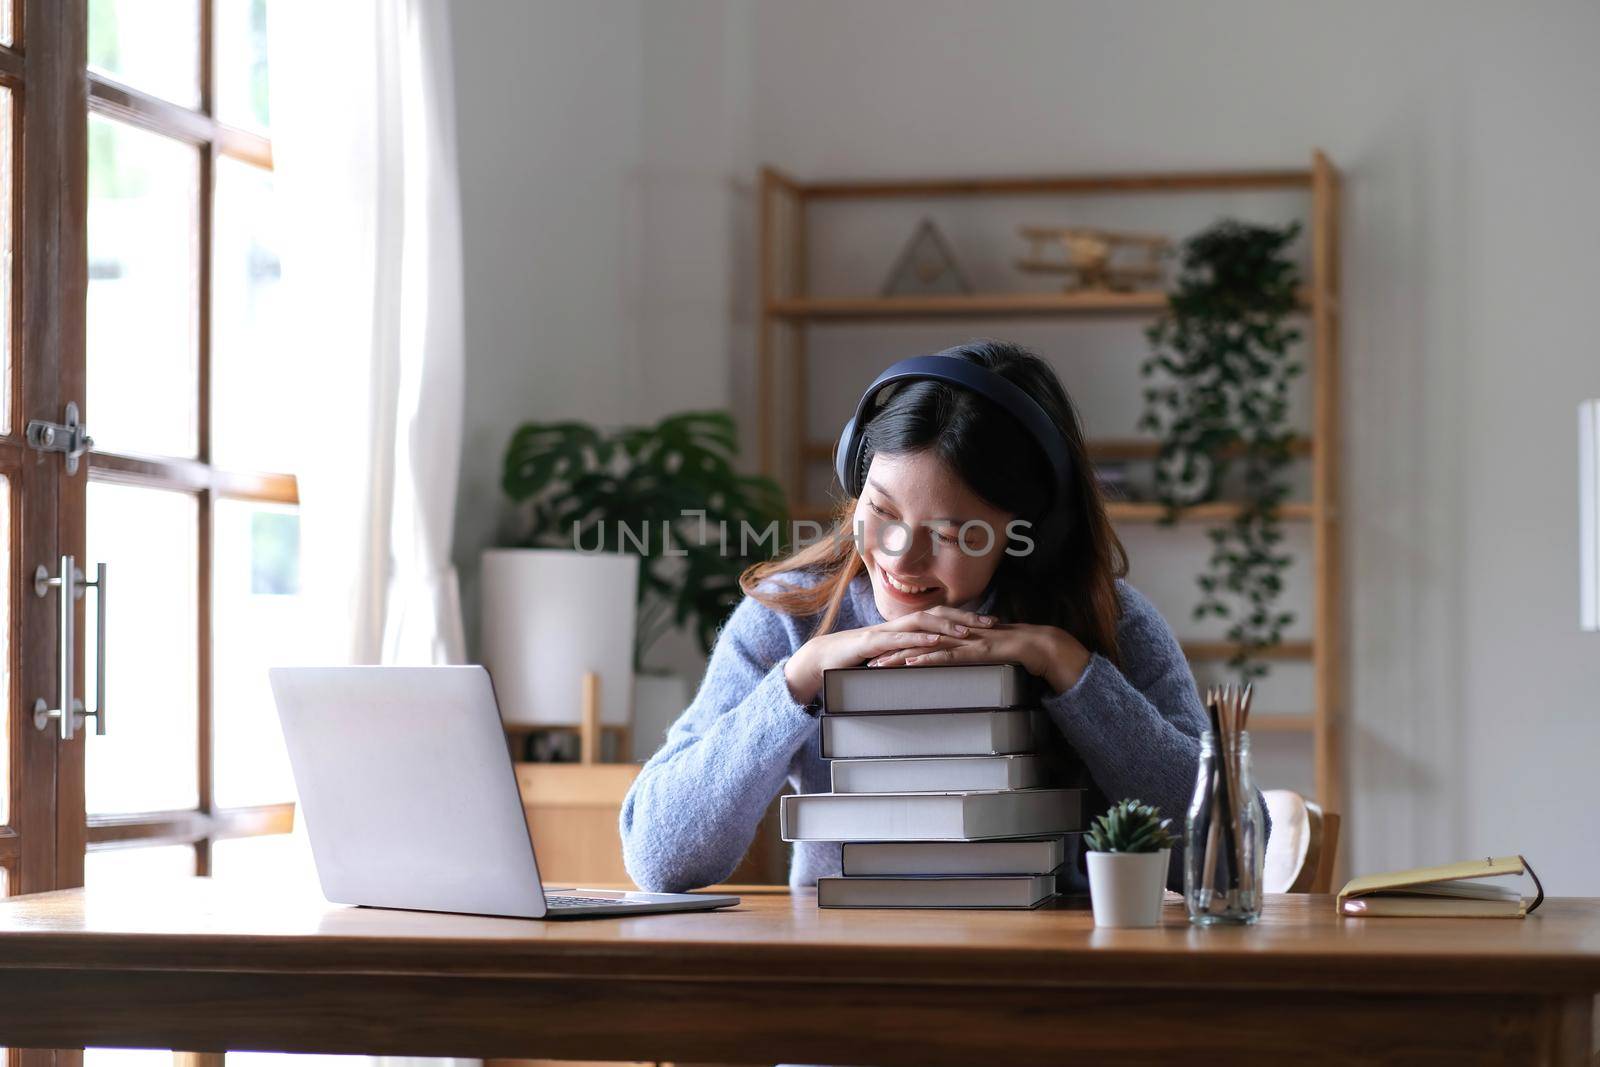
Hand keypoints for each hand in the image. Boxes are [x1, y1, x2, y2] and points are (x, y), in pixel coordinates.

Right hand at [783, 606, 997, 703]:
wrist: (824, 659)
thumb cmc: (857, 660)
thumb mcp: (891, 658)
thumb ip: (910, 657)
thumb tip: (935, 664)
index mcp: (905, 628)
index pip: (941, 617)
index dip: (966, 619)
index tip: (990, 624)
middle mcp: (899, 624)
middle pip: (938, 613)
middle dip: (966, 618)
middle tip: (992, 623)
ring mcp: (886, 631)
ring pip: (922, 622)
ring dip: (947, 625)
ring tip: (969, 631)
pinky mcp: (873, 642)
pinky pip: (901, 638)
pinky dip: (920, 638)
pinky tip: (937, 641)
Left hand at [867, 622, 1091, 695]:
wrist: (1039, 645)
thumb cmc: (1013, 652)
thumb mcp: (983, 654)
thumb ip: (967, 656)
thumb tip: (954, 665)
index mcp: (956, 636)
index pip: (921, 640)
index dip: (898, 647)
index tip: (878, 655)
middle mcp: (956, 635)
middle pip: (915, 642)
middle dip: (890, 651)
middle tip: (867, 660)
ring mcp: (964, 642)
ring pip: (926, 648)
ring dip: (901, 657)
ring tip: (879, 665)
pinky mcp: (975, 651)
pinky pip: (948, 656)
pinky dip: (928, 660)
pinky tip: (911, 664)